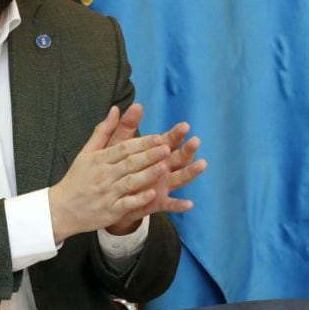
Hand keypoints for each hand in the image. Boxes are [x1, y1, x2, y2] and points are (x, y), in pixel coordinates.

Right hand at [47, 106, 206, 241]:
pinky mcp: (109, 212)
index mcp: (99, 159)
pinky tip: (152, 194)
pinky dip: (138, 199)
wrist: (61, 209)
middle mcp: (103, 175)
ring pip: (130, 182)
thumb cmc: (77, 178)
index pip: (124, 148)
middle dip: (149, 156)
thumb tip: (116, 109)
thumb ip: (103, 131)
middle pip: (129, 163)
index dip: (142, 143)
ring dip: (148, 175)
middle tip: (167, 149)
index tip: (159, 138)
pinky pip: (126, 204)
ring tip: (165, 167)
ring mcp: (107, 194)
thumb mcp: (86, 153)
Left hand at [105, 119, 205, 234]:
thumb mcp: (117, 147)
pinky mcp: (156, 203)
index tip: (185, 126)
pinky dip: (179, 205)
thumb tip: (135, 104)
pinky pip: (169, 204)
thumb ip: (126, 127)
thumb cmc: (114, 168)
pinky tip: (189, 204)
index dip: (175, 134)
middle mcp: (162, 169)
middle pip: (178, 158)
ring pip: (179, 178)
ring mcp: (161, 186)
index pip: (167, 141)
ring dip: (191, 172)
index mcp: (153, 154)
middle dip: (187, 150)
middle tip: (195, 141)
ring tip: (202, 164)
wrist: (106, 198)